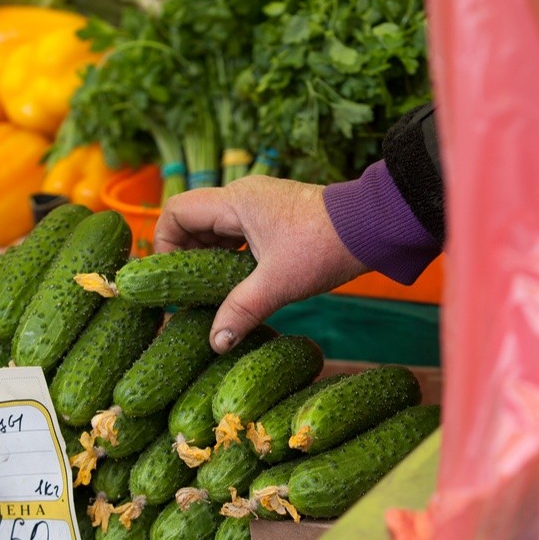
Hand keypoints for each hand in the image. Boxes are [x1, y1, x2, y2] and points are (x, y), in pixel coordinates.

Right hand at [154, 175, 369, 352]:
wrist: (374, 227)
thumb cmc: (324, 246)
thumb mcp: (278, 284)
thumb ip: (240, 311)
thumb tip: (216, 343)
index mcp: (235, 201)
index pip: (176, 212)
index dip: (164, 244)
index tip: (172, 279)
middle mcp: (242, 196)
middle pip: (193, 221)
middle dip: (185, 256)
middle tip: (188, 293)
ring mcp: (260, 205)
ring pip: (216, 230)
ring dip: (208, 259)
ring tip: (210, 293)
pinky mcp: (275, 217)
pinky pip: (237, 234)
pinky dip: (229, 257)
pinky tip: (236, 284)